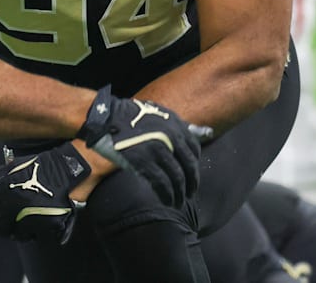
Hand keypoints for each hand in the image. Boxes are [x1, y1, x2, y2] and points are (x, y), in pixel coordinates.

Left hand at [0, 143, 91, 243]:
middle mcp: (15, 204)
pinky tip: (43, 220)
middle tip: (9, 226)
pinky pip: (39, 236)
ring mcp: (33, 216)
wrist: (72, 165)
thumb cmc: (42, 164)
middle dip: (3, 229)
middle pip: (0, 231)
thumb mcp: (13, 166)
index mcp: (3, 190)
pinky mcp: (50, 224)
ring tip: (28, 221)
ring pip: (19, 236)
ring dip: (22, 231)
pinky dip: (41, 231)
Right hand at [75, 86, 212, 208]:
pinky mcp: (143, 160)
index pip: (194, 149)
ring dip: (180, 193)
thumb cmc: (132, 116)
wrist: (107, 117)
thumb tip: (208, 132)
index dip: (194, 165)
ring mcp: (157, 148)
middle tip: (190, 193)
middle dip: (191, 182)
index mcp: (176, 124)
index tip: (192, 175)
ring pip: (177, 177)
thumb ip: (182, 126)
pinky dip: (167, 194)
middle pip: (188, 165)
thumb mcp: (161, 114)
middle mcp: (170, 136)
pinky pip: (161, 182)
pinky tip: (167, 200)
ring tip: (178, 202)